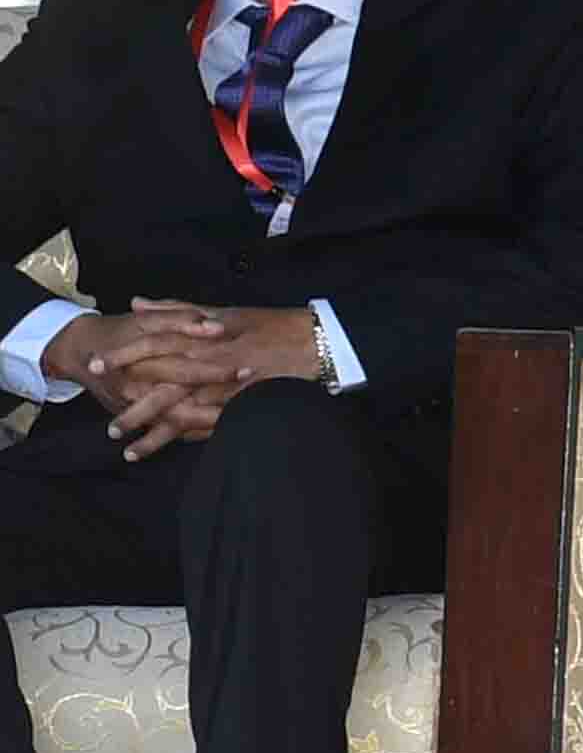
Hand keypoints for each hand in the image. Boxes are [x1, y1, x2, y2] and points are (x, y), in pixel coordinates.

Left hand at [85, 304, 324, 452]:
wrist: (316, 345)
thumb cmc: (272, 325)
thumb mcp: (226, 311)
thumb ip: (178, 309)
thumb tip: (138, 303)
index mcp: (204, 338)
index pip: (153, 345)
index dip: (122, 355)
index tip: (95, 364)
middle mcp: (209, 365)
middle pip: (158, 386)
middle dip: (129, 404)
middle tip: (105, 420)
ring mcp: (222, 392)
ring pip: (177, 415)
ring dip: (149, 431)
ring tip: (122, 443)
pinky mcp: (237, 409)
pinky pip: (202, 428)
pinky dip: (179, 439)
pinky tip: (160, 449)